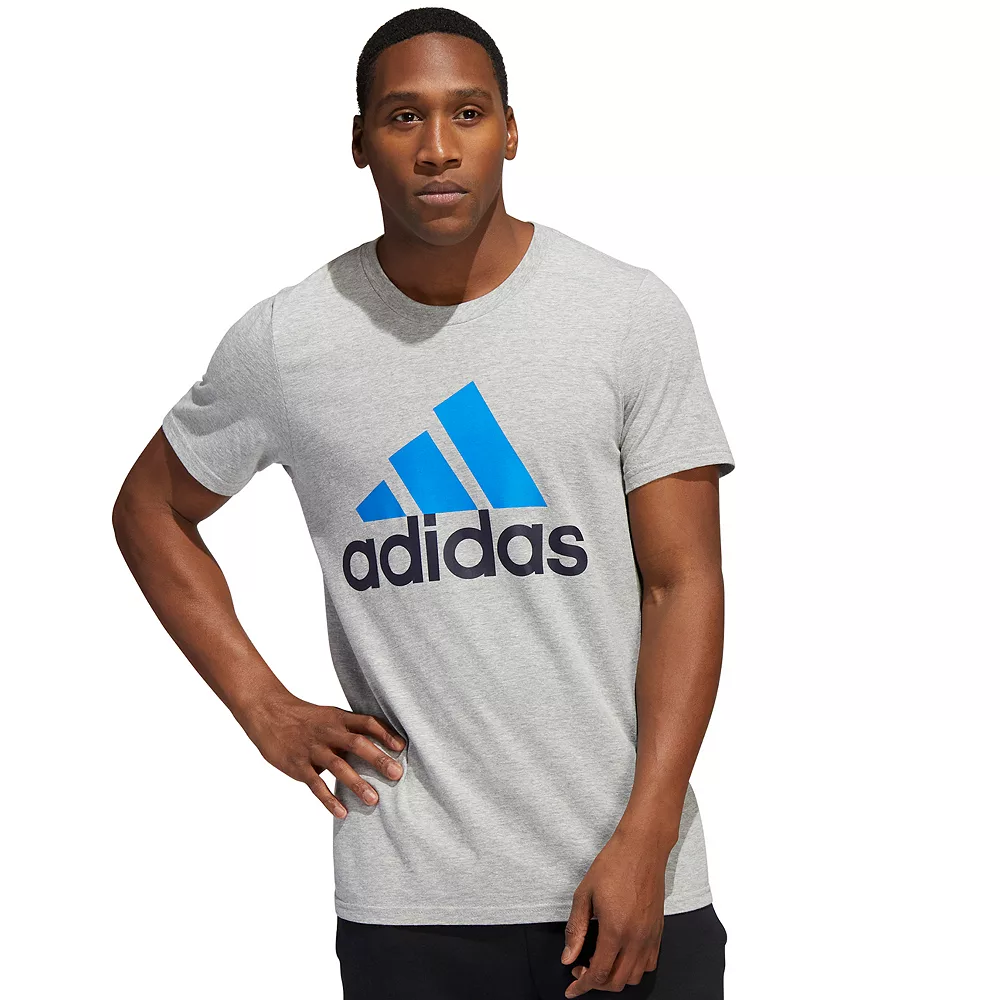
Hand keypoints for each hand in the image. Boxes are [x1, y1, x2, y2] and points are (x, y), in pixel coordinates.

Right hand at [237, 691, 405, 816]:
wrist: (269, 714)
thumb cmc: (307, 719)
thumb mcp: (331, 717)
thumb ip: (352, 731)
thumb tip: (381, 747)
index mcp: (339, 718)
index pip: (367, 722)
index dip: (385, 733)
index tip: (402, 747)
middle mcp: (328, 732)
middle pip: (357, 743)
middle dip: (378, 759)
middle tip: (397, 775)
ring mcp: (313, 749)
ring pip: (338, 766)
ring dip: (357, 784)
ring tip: (374, 800)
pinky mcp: (297, 765)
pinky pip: (315, 784)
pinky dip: (329, 799)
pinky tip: (342, 812)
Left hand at [560, 825, 674, 995]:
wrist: (642, 848)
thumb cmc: (613, 865)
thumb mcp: (584, 894)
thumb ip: (575, 929)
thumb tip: (568, 957)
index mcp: (615, 930)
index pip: (599, 973)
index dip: (582, 986)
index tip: (572, 989)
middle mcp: (636, 938)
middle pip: (617, 981)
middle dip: (596, 984)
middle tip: (581, 970)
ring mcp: (650, 936)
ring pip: (634, 977)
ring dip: (615, 978)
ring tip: (600, 963)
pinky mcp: (658, 930)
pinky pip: (649, 963)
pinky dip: (634, 969)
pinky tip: (620, 956)